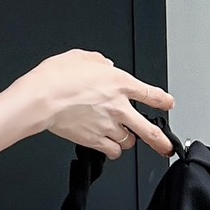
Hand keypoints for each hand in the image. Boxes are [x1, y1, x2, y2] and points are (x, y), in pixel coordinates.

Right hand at [21, 49, 174, 158]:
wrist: (42, 98)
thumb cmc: (56, 77)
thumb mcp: (80, 57)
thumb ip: (97, 62)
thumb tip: (104, 66)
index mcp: (120, 83)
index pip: (152, 94)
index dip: (163, 101)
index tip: (167, 104)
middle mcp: (119, 107)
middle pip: (150, 130)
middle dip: (161, 141)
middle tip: (165, 147)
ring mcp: (108, 126)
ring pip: (129, 142)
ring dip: (127, 141)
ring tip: (124, 139)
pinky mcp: (94, 140)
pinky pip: (112, 151)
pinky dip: (112, 151)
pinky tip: (109, 148)